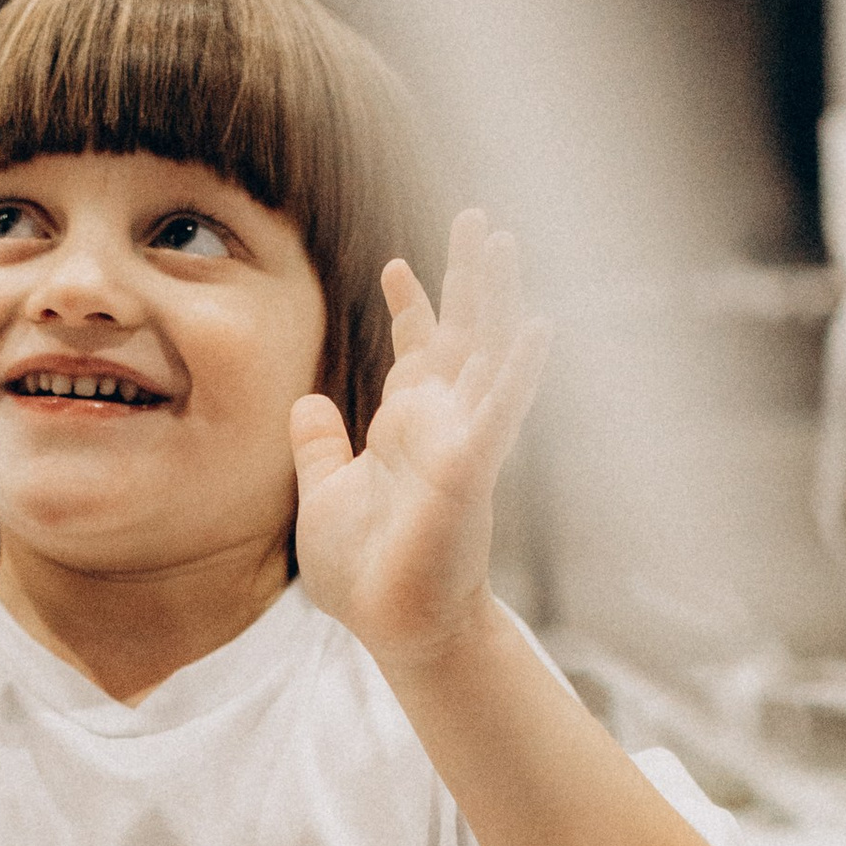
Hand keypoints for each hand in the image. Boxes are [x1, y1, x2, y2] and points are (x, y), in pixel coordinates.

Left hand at [288, 210, 547, 673]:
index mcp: (406, 427)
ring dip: (498, 298)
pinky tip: (538, 329)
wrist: (393, 626)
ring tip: (507, 243)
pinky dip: (518, 371)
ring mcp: (461, 442)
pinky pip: (499, 413)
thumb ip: (319, 447)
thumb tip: (307, 402)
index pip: (415, 350)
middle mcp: (440, 424)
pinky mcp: (470, 470)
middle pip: (461, 332)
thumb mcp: (323, 496)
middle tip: (478, 219)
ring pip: (486, 354)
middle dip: (468, 276)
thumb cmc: (364, 572)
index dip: (411, 306)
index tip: (399, 264)